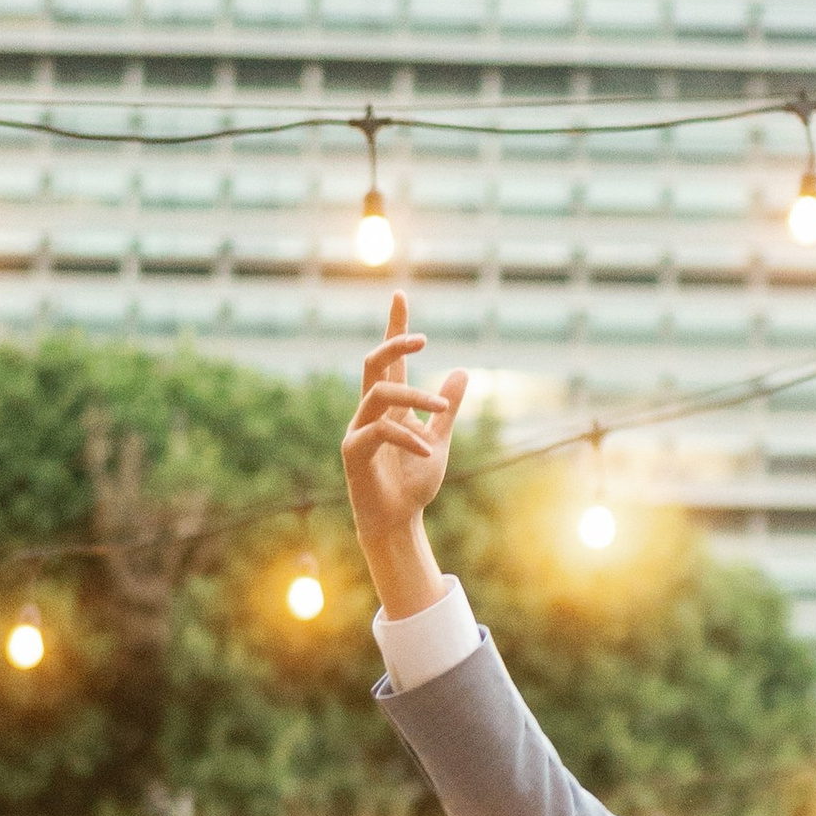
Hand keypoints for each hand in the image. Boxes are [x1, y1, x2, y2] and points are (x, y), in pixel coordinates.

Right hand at [341, 294, 465, 614]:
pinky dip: (406, 436)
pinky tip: (425, 450)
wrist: (398, 522)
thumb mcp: (439, 440)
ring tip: (442, 408)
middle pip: (374, 363)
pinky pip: (379, 430)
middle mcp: (370, 412)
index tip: (401, 293)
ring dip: (415, 397)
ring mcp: (358, 429)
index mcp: (390, 406)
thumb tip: (462, 370)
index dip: (395, 327)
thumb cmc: (414, 485)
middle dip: (395, 344)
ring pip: (379, 394)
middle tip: (423, 339)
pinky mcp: (353, 452)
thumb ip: (447, 408)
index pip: (390, 359)